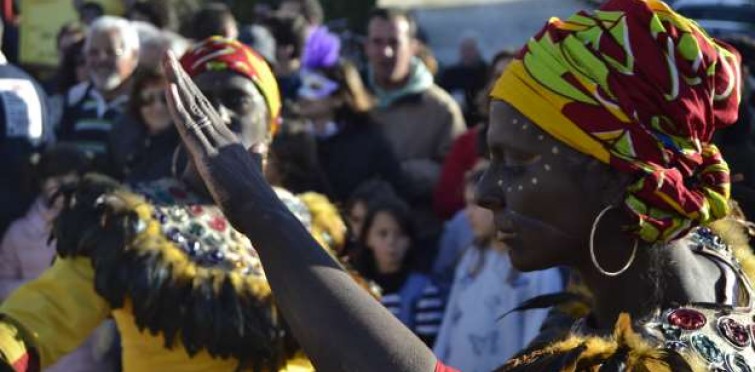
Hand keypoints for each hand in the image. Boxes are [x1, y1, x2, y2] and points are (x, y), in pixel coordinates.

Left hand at [161, 52, 264, 226]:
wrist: (264, 214)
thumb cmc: (258, 203)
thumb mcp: (253, 175)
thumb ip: (256, 157)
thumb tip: (261, 143)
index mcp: (231, 143)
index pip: (206, 113)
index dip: (192, 93)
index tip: (179, 75)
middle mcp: (224, 138)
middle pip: (198, 103)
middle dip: (181, 78)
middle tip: (167, 56)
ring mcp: (216, 146)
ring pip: (192, 109)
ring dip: (177, 83)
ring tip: (166, 60)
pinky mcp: (207, 157)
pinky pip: (189, 127)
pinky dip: (178, 107)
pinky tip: (170, 89)